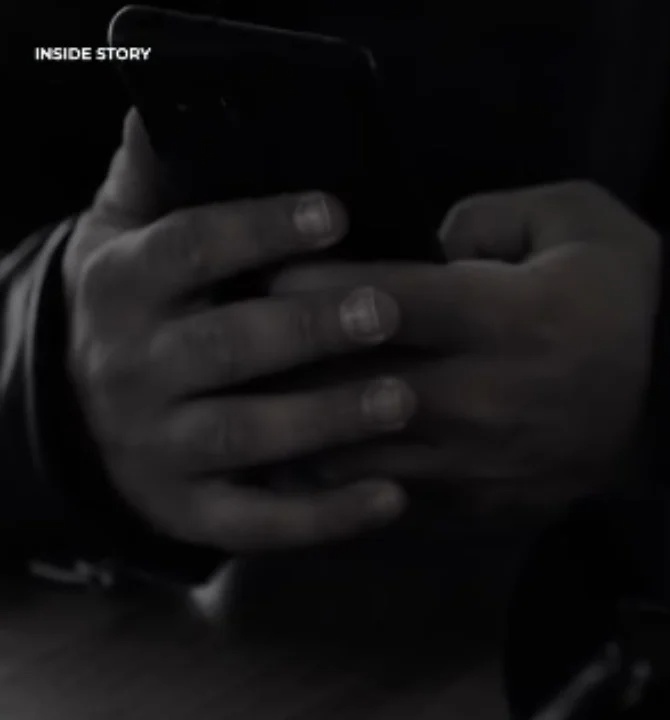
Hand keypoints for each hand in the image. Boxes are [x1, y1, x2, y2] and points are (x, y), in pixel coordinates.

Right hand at [63, 110, 414, 550]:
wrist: (77, 411)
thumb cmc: (140, 302)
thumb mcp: (126, 231)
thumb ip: (156, 174)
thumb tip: (169, 108)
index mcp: (123, 286)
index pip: (189, 250)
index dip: (260, 230)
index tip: (335, 213)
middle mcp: (133, 369)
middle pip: (223, 348)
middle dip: (306, 330)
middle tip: (385, 311)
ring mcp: (158, 448)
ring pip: (244, 436)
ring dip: (325, 420)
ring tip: (402, 398)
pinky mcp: (187, 511)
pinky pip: (256, 523)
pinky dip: (323, 518)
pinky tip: (393, 499)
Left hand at [271, 181, 660, 507]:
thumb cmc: (627, 297)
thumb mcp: (577, 217)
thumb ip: (491, 215)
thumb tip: (430, 242)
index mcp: (501, 317)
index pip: (380, 301)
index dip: (310, 285)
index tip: (264, 274)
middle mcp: (478, 395)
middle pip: (347, 387)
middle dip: (283, 366)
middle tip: (240, 343)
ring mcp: (476, 460)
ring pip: (355, 455)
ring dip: (302, 430)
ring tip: (260, 403)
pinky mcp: (480, 504)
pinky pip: (392, 496)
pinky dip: (348, 477)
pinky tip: (317, 453)